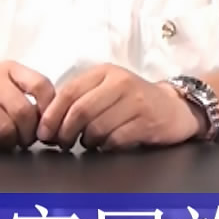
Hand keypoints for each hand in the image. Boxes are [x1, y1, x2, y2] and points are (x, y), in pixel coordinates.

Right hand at [0, 61, 54, 149]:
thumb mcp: (3, 89)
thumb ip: (28, 98)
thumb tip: (54, 122)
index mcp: (9, 69)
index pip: (42, 85)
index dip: (49, 110)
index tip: (45, 126)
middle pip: (23, 112)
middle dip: (28, 134)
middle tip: (24, 141)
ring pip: (4, 128)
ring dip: (8, 142)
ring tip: (4, 142)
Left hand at [35, 65, 199, 150]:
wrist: (174, 108)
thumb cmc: (133, 102)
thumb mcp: (106, 90)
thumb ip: (79, 98)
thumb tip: (47, 121)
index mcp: (105, 72)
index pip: (69, 92)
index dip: (52, 115)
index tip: (44, 132)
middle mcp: (121, 82)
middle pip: (80, 110)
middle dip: (65, 132)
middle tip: (62, 143)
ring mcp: (136, 101)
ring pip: (97, 127)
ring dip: (87, 141)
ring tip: (89, 142)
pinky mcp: (148, 121)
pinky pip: (116, 139)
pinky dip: (106, 146)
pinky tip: (108, 144)